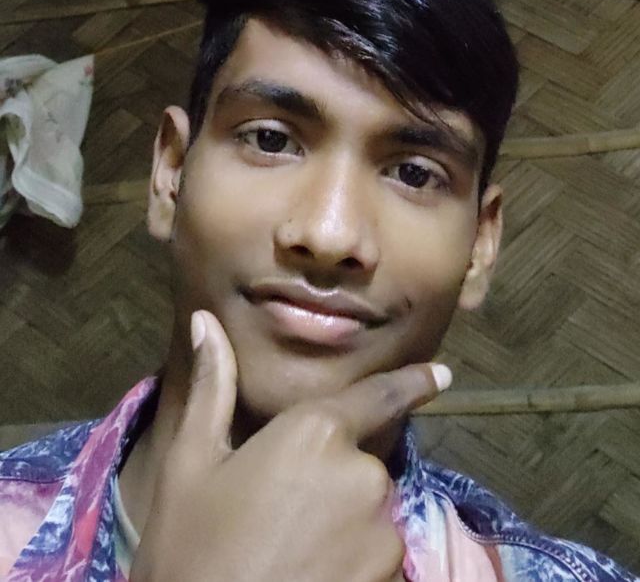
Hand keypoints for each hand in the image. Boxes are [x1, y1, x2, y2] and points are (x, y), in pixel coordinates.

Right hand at [130, 310, 447, 581]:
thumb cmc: (190, 550)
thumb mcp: (189, 466)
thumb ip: (212, 389)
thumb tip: (207, 323)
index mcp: (315, 434)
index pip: (377, 398)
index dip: (411, 384)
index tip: (442, 375)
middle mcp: (363, 475)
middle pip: (362, 464)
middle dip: (333, 480)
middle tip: (279, 514)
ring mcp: (384, 535)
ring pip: (371, 515)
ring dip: (344, 526)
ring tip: (289, 552)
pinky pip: (377, 559)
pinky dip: (354, 566)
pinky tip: (308, 575)